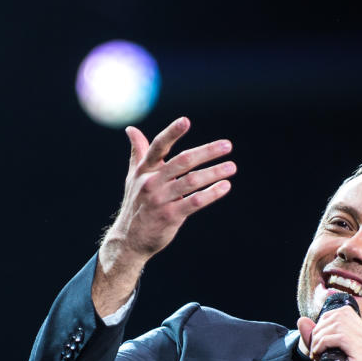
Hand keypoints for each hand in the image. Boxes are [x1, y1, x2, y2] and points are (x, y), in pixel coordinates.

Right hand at [95, 117, 235, 313]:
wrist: (130, 239)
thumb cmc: (136, 204)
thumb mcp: (134, 178)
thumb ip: (138, 153)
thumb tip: (131, 130)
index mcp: (144, 170)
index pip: (158, 146)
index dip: (172, 133)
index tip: (186, 121)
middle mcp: (151, 182)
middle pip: (183, 161)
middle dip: (207, 152)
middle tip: (227, 145)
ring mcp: (161, 200)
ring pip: (192, 181)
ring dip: (214, 172)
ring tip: (232, 167)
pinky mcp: (170, 216)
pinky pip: (195, 202)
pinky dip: (212, 193)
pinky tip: (225, 186)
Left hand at [296, 307, 361, 360]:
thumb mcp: (325, 359)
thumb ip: (315, 339)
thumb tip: (302, 320)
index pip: (344, 312)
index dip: (325, 320)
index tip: (316, 338)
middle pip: (340, 314)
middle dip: (320, 328)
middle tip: (314, 347)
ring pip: (339, 323)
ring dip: (320, 336)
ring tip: (316, 352)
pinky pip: (340, 337)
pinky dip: (324, 342)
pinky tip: (319, 354)